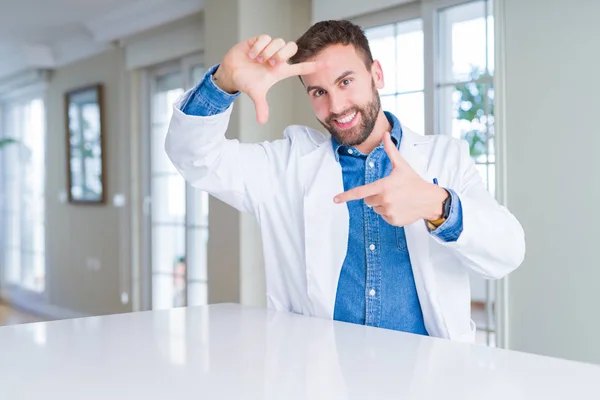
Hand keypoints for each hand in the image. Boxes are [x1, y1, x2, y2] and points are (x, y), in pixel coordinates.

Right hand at [214, 34, 321, 123]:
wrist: (231, 72)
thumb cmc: (246, 81)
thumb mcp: (255, 94)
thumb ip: (261, 106)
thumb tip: (262, 121)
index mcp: (280, 70)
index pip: (301, 67)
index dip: (313, 65)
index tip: (328, 63)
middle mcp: (277, 57)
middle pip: (292, 47)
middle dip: (282, 55)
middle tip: (270, 64)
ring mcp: (269, 47)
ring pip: (279, 41)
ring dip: (268, 51)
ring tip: (258, 60)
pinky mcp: (259, 40)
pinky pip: (265, 37)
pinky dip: (259, 47)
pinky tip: (251, 54)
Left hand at [333, 132, 448, 226]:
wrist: (430, 200)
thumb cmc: (414, 181)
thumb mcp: (402, 165)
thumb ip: (390, 151)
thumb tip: (385, 135)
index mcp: (384, 186)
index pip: (361, 192)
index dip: (346, 196)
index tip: (336, 199)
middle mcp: (384, 200)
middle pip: (368, 200)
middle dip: (375, 195)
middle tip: (390, 191)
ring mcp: (388, 211)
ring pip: (375, 208)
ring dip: (382, 204)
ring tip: (397, 199)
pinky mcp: (393, 220)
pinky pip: (383, 216)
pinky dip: (389, 213)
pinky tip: (400, 207)